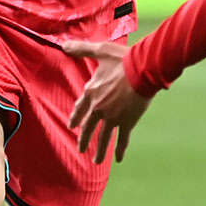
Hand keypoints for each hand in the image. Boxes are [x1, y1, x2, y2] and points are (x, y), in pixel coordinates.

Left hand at [64, 39, 151, 163]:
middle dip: (84, 138)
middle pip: (89, 126)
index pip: (80, 107)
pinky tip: (118, 160)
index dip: (76, 117)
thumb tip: (63, 45)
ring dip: (99, 150)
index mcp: (92, 92)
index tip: (72, 125)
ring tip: (95, 161)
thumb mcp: (100, 51)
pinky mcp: (126, 122)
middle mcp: (99, 108)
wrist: (142, 70)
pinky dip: (119, 150)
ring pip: (103, 137)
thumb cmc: (122, 59)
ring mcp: (112, 117)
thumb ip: (82, 49)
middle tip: (81, 148)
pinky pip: (122, 139)